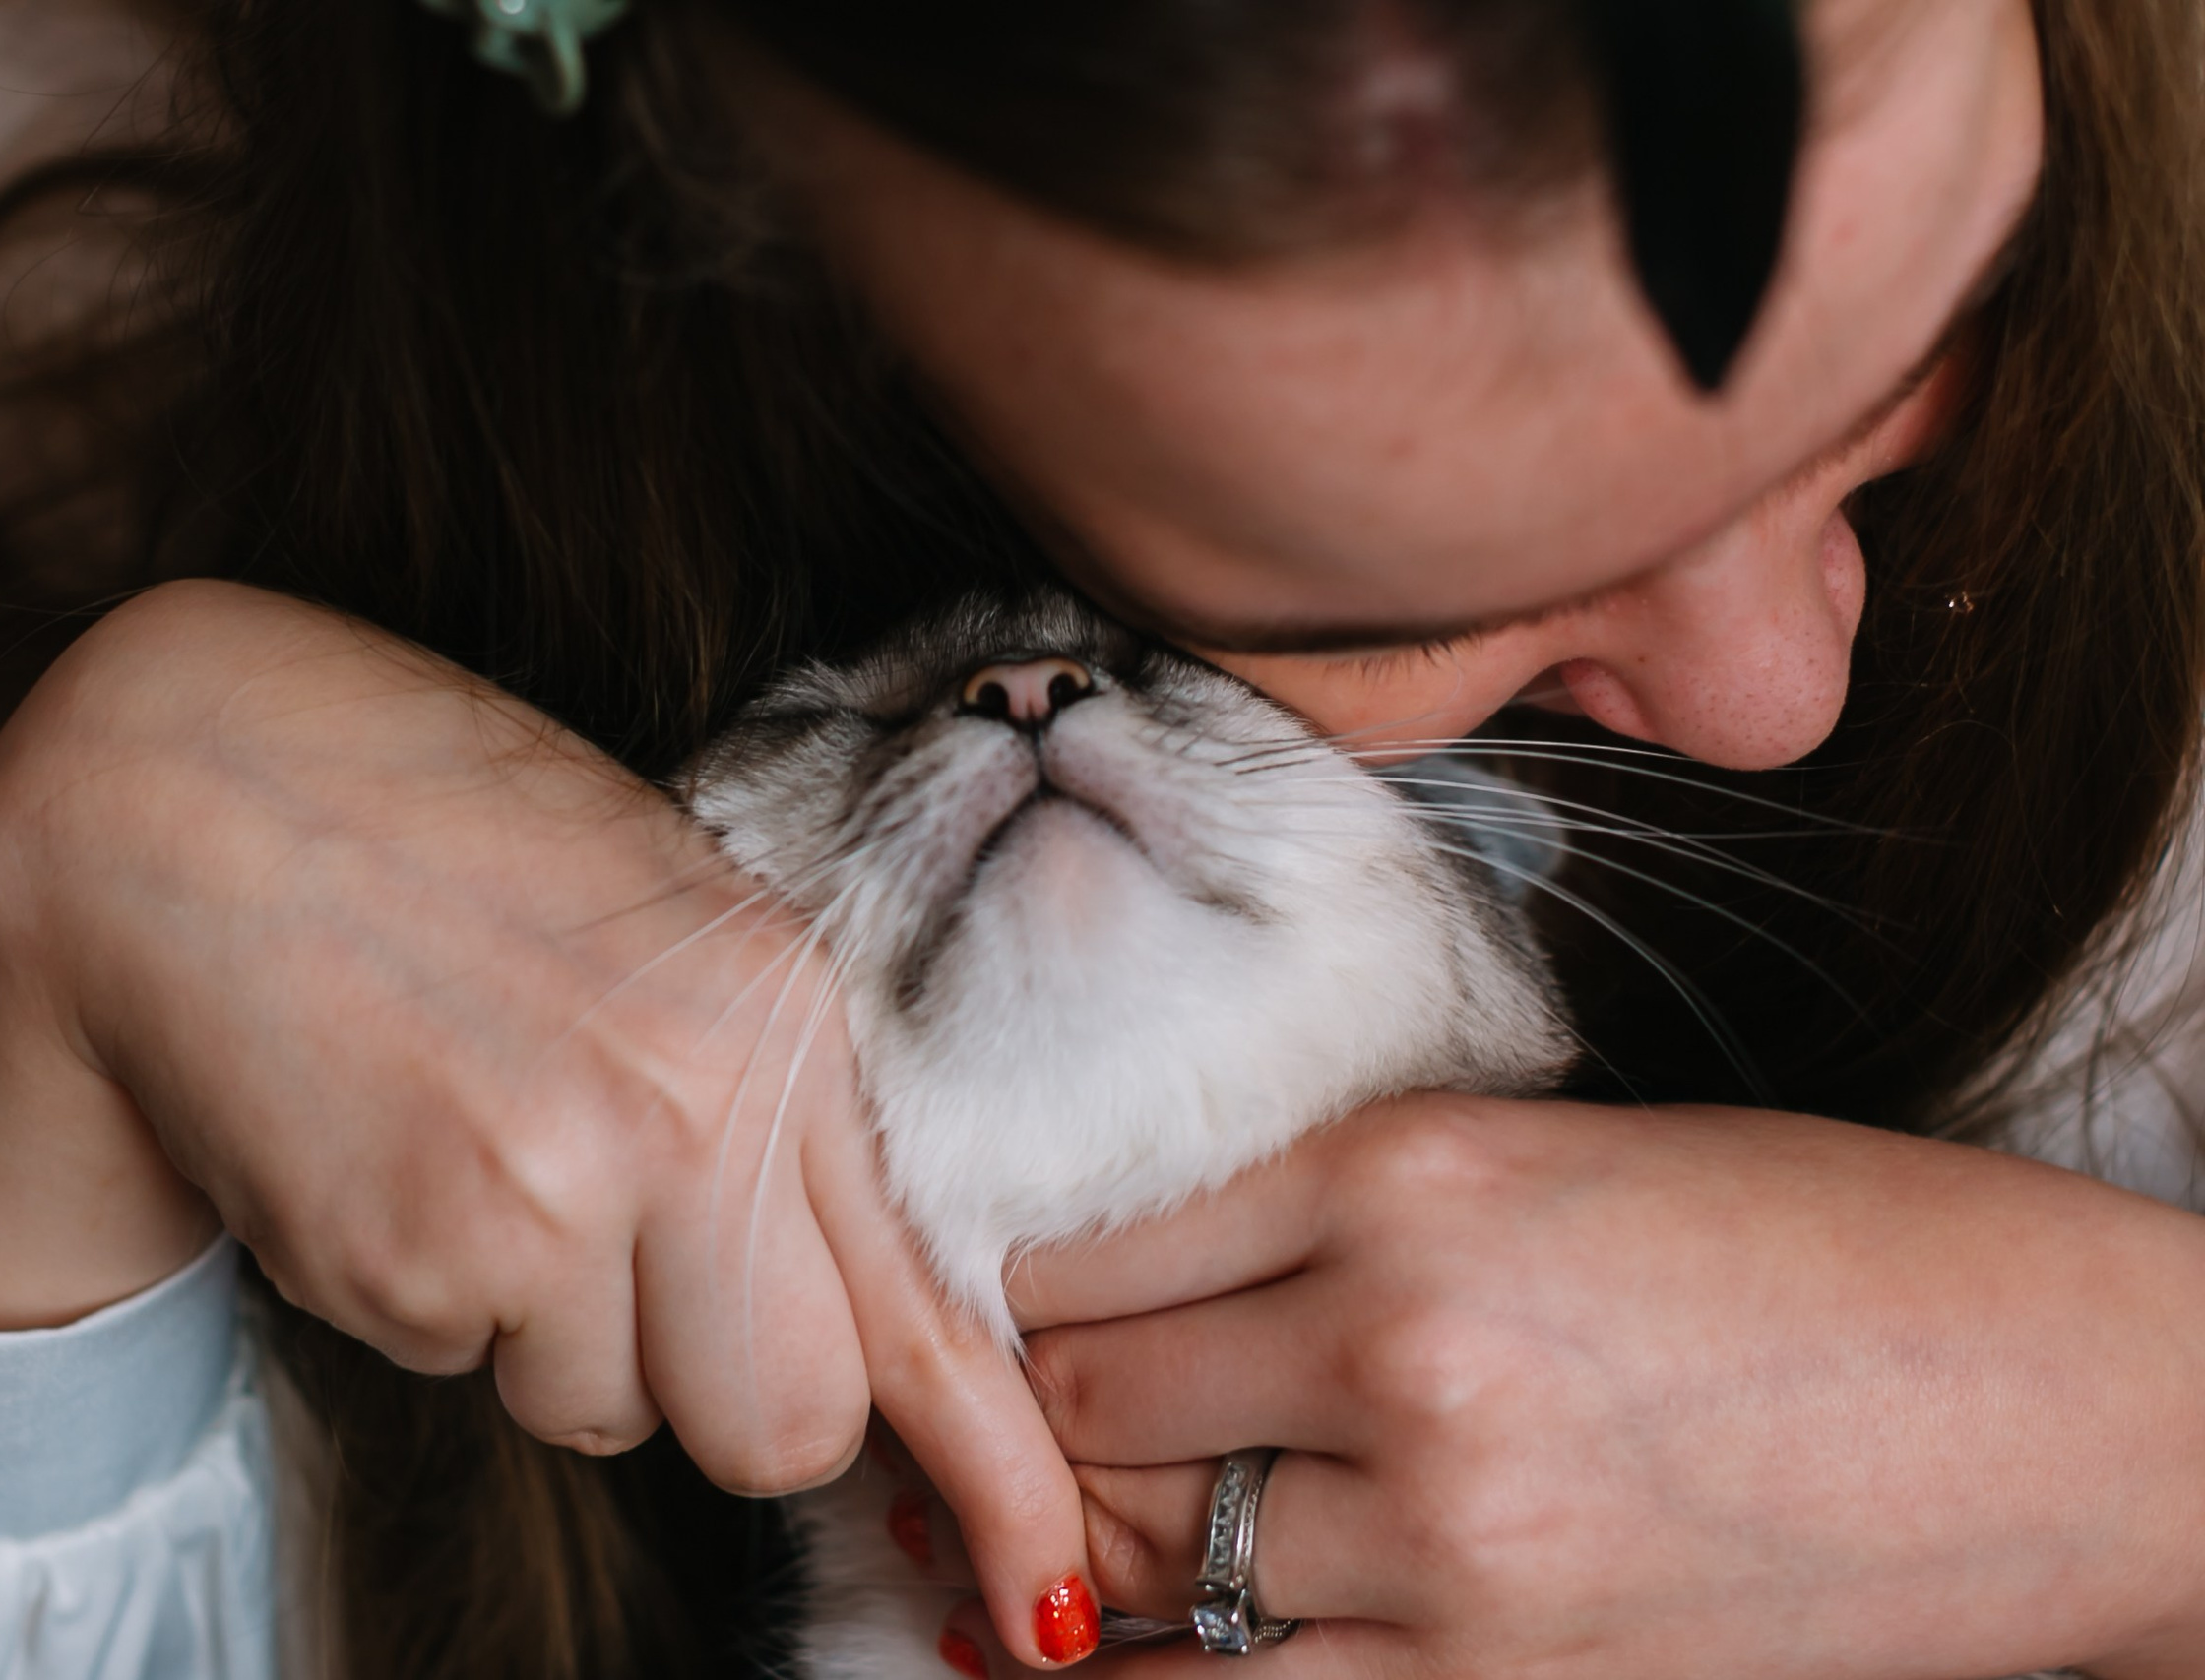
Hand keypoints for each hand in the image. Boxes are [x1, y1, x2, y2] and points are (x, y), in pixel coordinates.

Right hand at [0, 581, 1094, 1664]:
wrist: (182, 797)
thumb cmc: (446, 836)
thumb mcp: (675, 924)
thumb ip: (784, 1100)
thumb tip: (855, 1295)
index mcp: (787, 1014)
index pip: (927, 1304)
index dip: (1001, 1474)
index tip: (1051, 1602)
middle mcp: (691, 1114)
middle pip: (786, 1429)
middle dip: (729, 1395)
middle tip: (644, 1273)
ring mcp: (545, 1196)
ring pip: (611, 1413)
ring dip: (562, 1333)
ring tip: (486, 1147)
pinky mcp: (406, 1261)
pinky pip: (465, 1369)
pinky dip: (437, 1302)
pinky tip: (397, 1151)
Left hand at [932, 1095, 2204, 1676]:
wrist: (2068, 1412)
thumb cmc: (1828, 1246)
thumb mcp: (1556, 1156)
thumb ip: (1343, 1208)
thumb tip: (1152, 1271)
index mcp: (1408, 1178)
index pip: (1090, 1250)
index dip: (1038, 1288)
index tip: (1043, 1310)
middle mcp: (1405, 1348)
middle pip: (1087, 1404)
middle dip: (1057, 1418)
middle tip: (1072, 1425)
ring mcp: (1454, 1541)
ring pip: (1141, 1564)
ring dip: (1108, 1551)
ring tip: (1116, 1532)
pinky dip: (1182, 1673)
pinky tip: (1161, 1648)